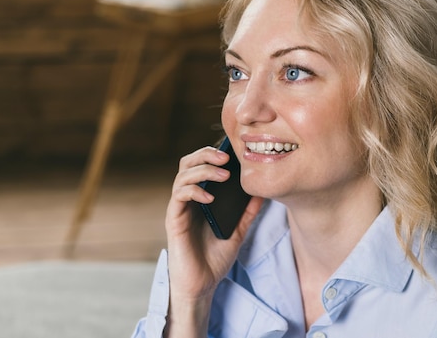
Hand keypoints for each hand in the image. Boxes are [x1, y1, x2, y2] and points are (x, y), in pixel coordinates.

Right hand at [163, 146, 262, 335]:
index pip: (201, 165)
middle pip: (187, 163)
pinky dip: (194, 191)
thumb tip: (263, 193)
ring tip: (224, 174)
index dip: (213, 153)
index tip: (233, 151)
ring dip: (203, 170)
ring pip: (183, 175)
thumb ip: (248, 212)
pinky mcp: (174, 220)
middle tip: (226, 157)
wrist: (202, 285)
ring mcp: (179, 208)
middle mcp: (188, 199)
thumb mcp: (238, 231)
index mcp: (200, 197)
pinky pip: (179, 196)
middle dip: (205, 154)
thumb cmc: (215, 258)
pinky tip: (210, 196)